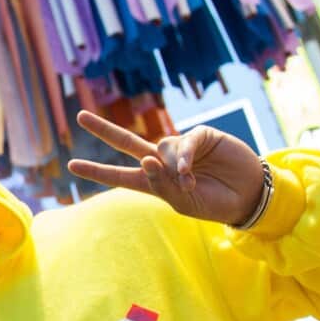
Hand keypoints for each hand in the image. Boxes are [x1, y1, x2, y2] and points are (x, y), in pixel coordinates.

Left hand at [68, 110, 264, 225]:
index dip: (96, 170)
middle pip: (127, 142)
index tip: (71, 165)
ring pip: (160, 148)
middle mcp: (162, 161)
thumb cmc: (214, 203)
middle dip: (104, 130)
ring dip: (171, 168)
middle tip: (79, 117)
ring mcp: (180, 147)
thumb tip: (146, 159)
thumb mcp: (183, 203)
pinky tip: (190, 173)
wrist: (247, 195)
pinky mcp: (200, 136)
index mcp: (153, 182)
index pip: (120, 174)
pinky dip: (183, 158)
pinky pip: (183, 143)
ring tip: (190, 183)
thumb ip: (162, 184)